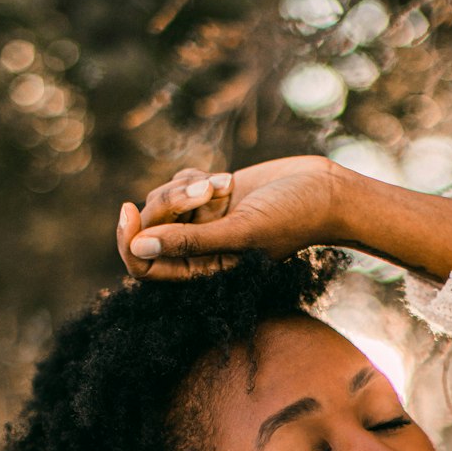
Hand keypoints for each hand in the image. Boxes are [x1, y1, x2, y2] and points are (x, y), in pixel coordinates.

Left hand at [116, 156, 340, 280]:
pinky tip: (224, 180)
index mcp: (202, 273)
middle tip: (202, 191)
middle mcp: (198, 252)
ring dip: (184, 188)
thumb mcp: (240, 232)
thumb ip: (189, 243)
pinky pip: (177, 184)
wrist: (323, 191)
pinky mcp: (208, 198)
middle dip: (168, 204)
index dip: (128, 242)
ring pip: (161, 202)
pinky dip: (193, 177)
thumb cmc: (292, 218)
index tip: (129, 211)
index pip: (144, 268)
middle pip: (149, 229)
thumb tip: (138, 248)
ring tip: (221, 185)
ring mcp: (201, 223)